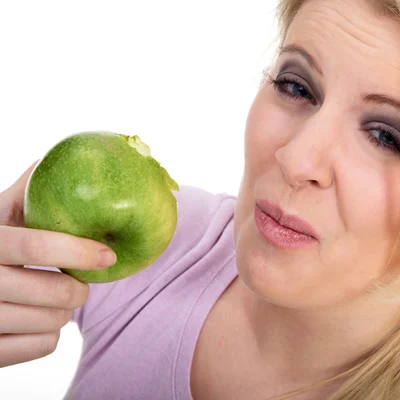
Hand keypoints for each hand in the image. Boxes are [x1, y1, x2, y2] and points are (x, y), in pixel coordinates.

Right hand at [0, 161, 115, 366]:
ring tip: (54, 299)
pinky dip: (51, 334)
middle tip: (80, 284)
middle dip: (79, 289)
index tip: (108, 254)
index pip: (32, 245)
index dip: (76, 251)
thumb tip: (63, 157)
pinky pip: (42, 346)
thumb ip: (24, 194)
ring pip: (50, 322)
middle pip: (52, 293)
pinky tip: (38, 319)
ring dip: (64, 312)